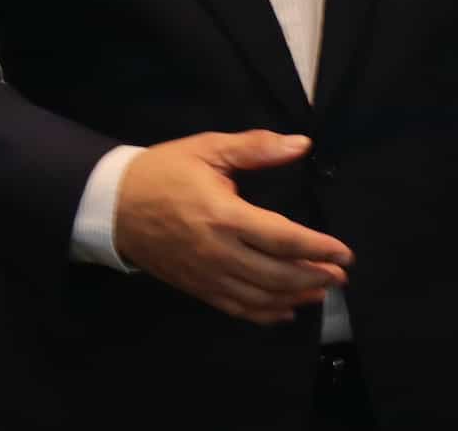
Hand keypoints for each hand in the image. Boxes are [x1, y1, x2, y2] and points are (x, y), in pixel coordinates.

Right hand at [111, 130, 352, 325]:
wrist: (112, 204)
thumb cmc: (162, 172)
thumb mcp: (207, 149)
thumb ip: (255, 147)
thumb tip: (301, 144)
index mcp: (225, 215)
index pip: (284, 239)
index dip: (319, 248)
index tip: (345, 253)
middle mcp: (220, 252)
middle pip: (279, 274)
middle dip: (316, 277)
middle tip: (339, 275)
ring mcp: (208, 275)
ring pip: (263, 297)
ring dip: (297, 297)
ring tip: (321, 291)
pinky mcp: (197, 288)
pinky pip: (238, 308)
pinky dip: (266, 314)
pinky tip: (285, 310)